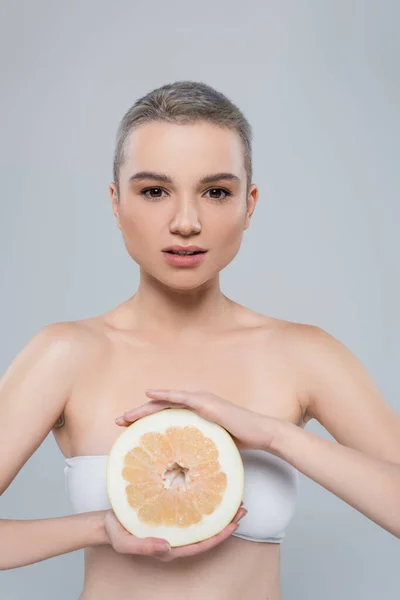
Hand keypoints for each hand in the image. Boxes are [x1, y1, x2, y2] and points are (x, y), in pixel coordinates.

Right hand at [103, 504, 247, 561]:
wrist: (104, 521)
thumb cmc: (115, 531)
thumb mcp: (124, 542)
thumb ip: (143, 547)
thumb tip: (167, 548)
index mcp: (169, 547)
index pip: (200, 545)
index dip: (218, 536)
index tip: (234, 525)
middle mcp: (175, 537)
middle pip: (206, 533)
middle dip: (227, 522)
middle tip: (243, 508)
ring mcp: (174, 525)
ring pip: (202, 520)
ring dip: (219, 511)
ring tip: (235, 498)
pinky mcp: (170, 511)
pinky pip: (191, 509)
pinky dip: (204, 500)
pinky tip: (211, 489)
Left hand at [115, 388, 277, 451]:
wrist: (261, 433)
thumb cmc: (240, 441)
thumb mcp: (212, 446)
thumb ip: (197, 449)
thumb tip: (182, 467)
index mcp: (195, 414)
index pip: (165, 416)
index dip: (144, 420)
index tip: (127, 428)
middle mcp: (196, 404)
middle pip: (160, 408)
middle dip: (137, 414)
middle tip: (118, 422)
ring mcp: (201, 401)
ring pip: (166, 402)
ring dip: (143, 407)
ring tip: (126, 415)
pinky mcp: (206, 403)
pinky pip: (181, 398)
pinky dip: (164, 395)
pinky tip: (149, 395)